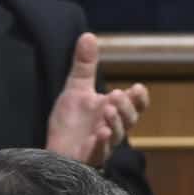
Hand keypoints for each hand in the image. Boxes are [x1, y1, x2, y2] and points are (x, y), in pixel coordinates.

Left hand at [46, 33, 150, 168]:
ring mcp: (101, 145)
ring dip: (116, 123)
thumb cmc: (70, 124)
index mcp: (112, 112)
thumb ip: (85, 66)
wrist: (54, 150)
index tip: (138, 88)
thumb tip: (88, 35)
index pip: (134, 106)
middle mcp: (111, 129)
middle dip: (126, 109)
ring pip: (116, 137)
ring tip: (108, 111)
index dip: (139, 99)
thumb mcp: (76, 89)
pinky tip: (101, 134)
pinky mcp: (88, 159)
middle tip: (117, 95)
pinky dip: (101, 145)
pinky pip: (99, 154)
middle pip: (129, 121)